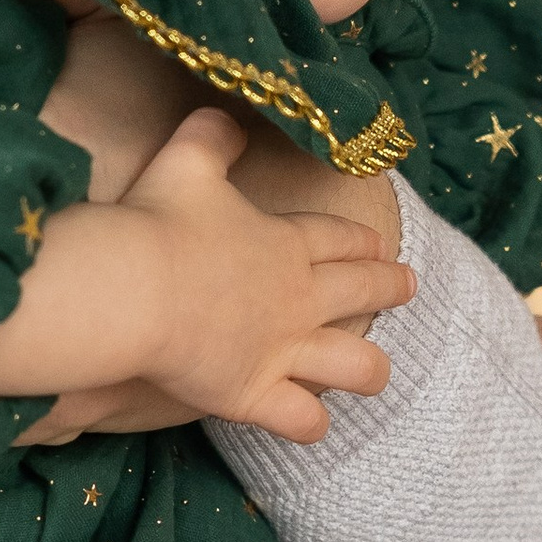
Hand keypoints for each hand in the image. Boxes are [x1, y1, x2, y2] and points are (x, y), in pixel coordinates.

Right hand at [0, 108, 414, 443]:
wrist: (134, 289)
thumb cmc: (159, 222)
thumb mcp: (185, 162)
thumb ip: (210, 137)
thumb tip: (226, 116)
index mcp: (287, 242)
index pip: (338, 238)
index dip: (360, 240)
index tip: (379, 243)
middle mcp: (299, 298)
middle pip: (360, 291)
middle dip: (389, 286)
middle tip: (408, 285)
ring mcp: (282, 351)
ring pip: (353, 364)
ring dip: (368, 367)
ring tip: (375, 370)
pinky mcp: (254, 395)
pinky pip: (300, 419)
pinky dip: (309, 423)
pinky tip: (313, 424)